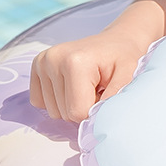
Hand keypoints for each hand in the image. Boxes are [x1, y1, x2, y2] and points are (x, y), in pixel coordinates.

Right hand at [29, 30, 148, 123]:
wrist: (115, 42)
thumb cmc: (123, 59)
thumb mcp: (128, 77)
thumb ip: (114, 100)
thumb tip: (98, 123)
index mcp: (75, 62)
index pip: (77, 112)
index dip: (94, 111)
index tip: (105, 93)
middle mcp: (53, 59)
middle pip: (64, 113)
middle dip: (83, 107)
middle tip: (97, 88)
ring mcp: (42, 62)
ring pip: (53, 111)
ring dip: (71, 104)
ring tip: (86, 85)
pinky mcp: (36, 66)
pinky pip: (40, 102)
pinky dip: (58, 100)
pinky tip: (72, 85)